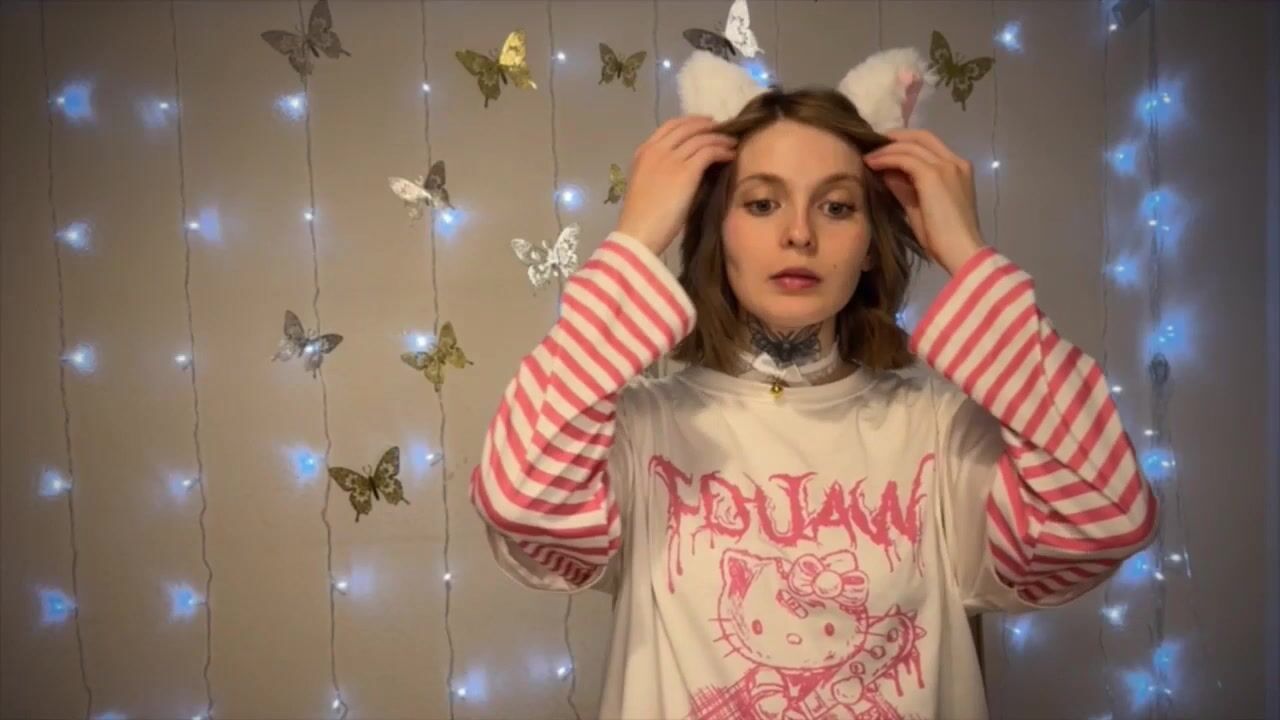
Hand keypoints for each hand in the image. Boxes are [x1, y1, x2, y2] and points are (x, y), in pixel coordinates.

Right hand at [616, 116, 736, 255]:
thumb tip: (687, 164)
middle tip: (724, 130)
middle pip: (687, 127)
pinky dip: (722, 151)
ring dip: (720, 138)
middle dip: (708, 126)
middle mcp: (657, 149)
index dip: (691, 122)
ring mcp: (671, 158)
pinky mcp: (686, 171)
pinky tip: (731, 156)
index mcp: (644, 152)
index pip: (670, 126)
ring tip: (732, 143)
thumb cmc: (643, 217)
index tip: (705, 124)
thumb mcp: (647, 183)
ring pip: (701, 138)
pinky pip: (709, 152)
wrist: (639, 232)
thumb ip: (662, 169)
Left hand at [863, 129, 985, 274]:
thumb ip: (906, 189)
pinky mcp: (934, 175)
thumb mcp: (921, 208)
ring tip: (867, 157)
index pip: (929, 145)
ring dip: (886, 148)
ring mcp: (946, 166)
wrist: (961, 251)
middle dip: (894, 137)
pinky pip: (905, 158)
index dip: (904, 142)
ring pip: (911, 145)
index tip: (883, 149)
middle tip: (871, 144)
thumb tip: (887, 174)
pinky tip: (871, 164)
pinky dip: (886, 158)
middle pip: (921, 136)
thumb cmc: (943, 238)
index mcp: (957, 169)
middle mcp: (955, 162)